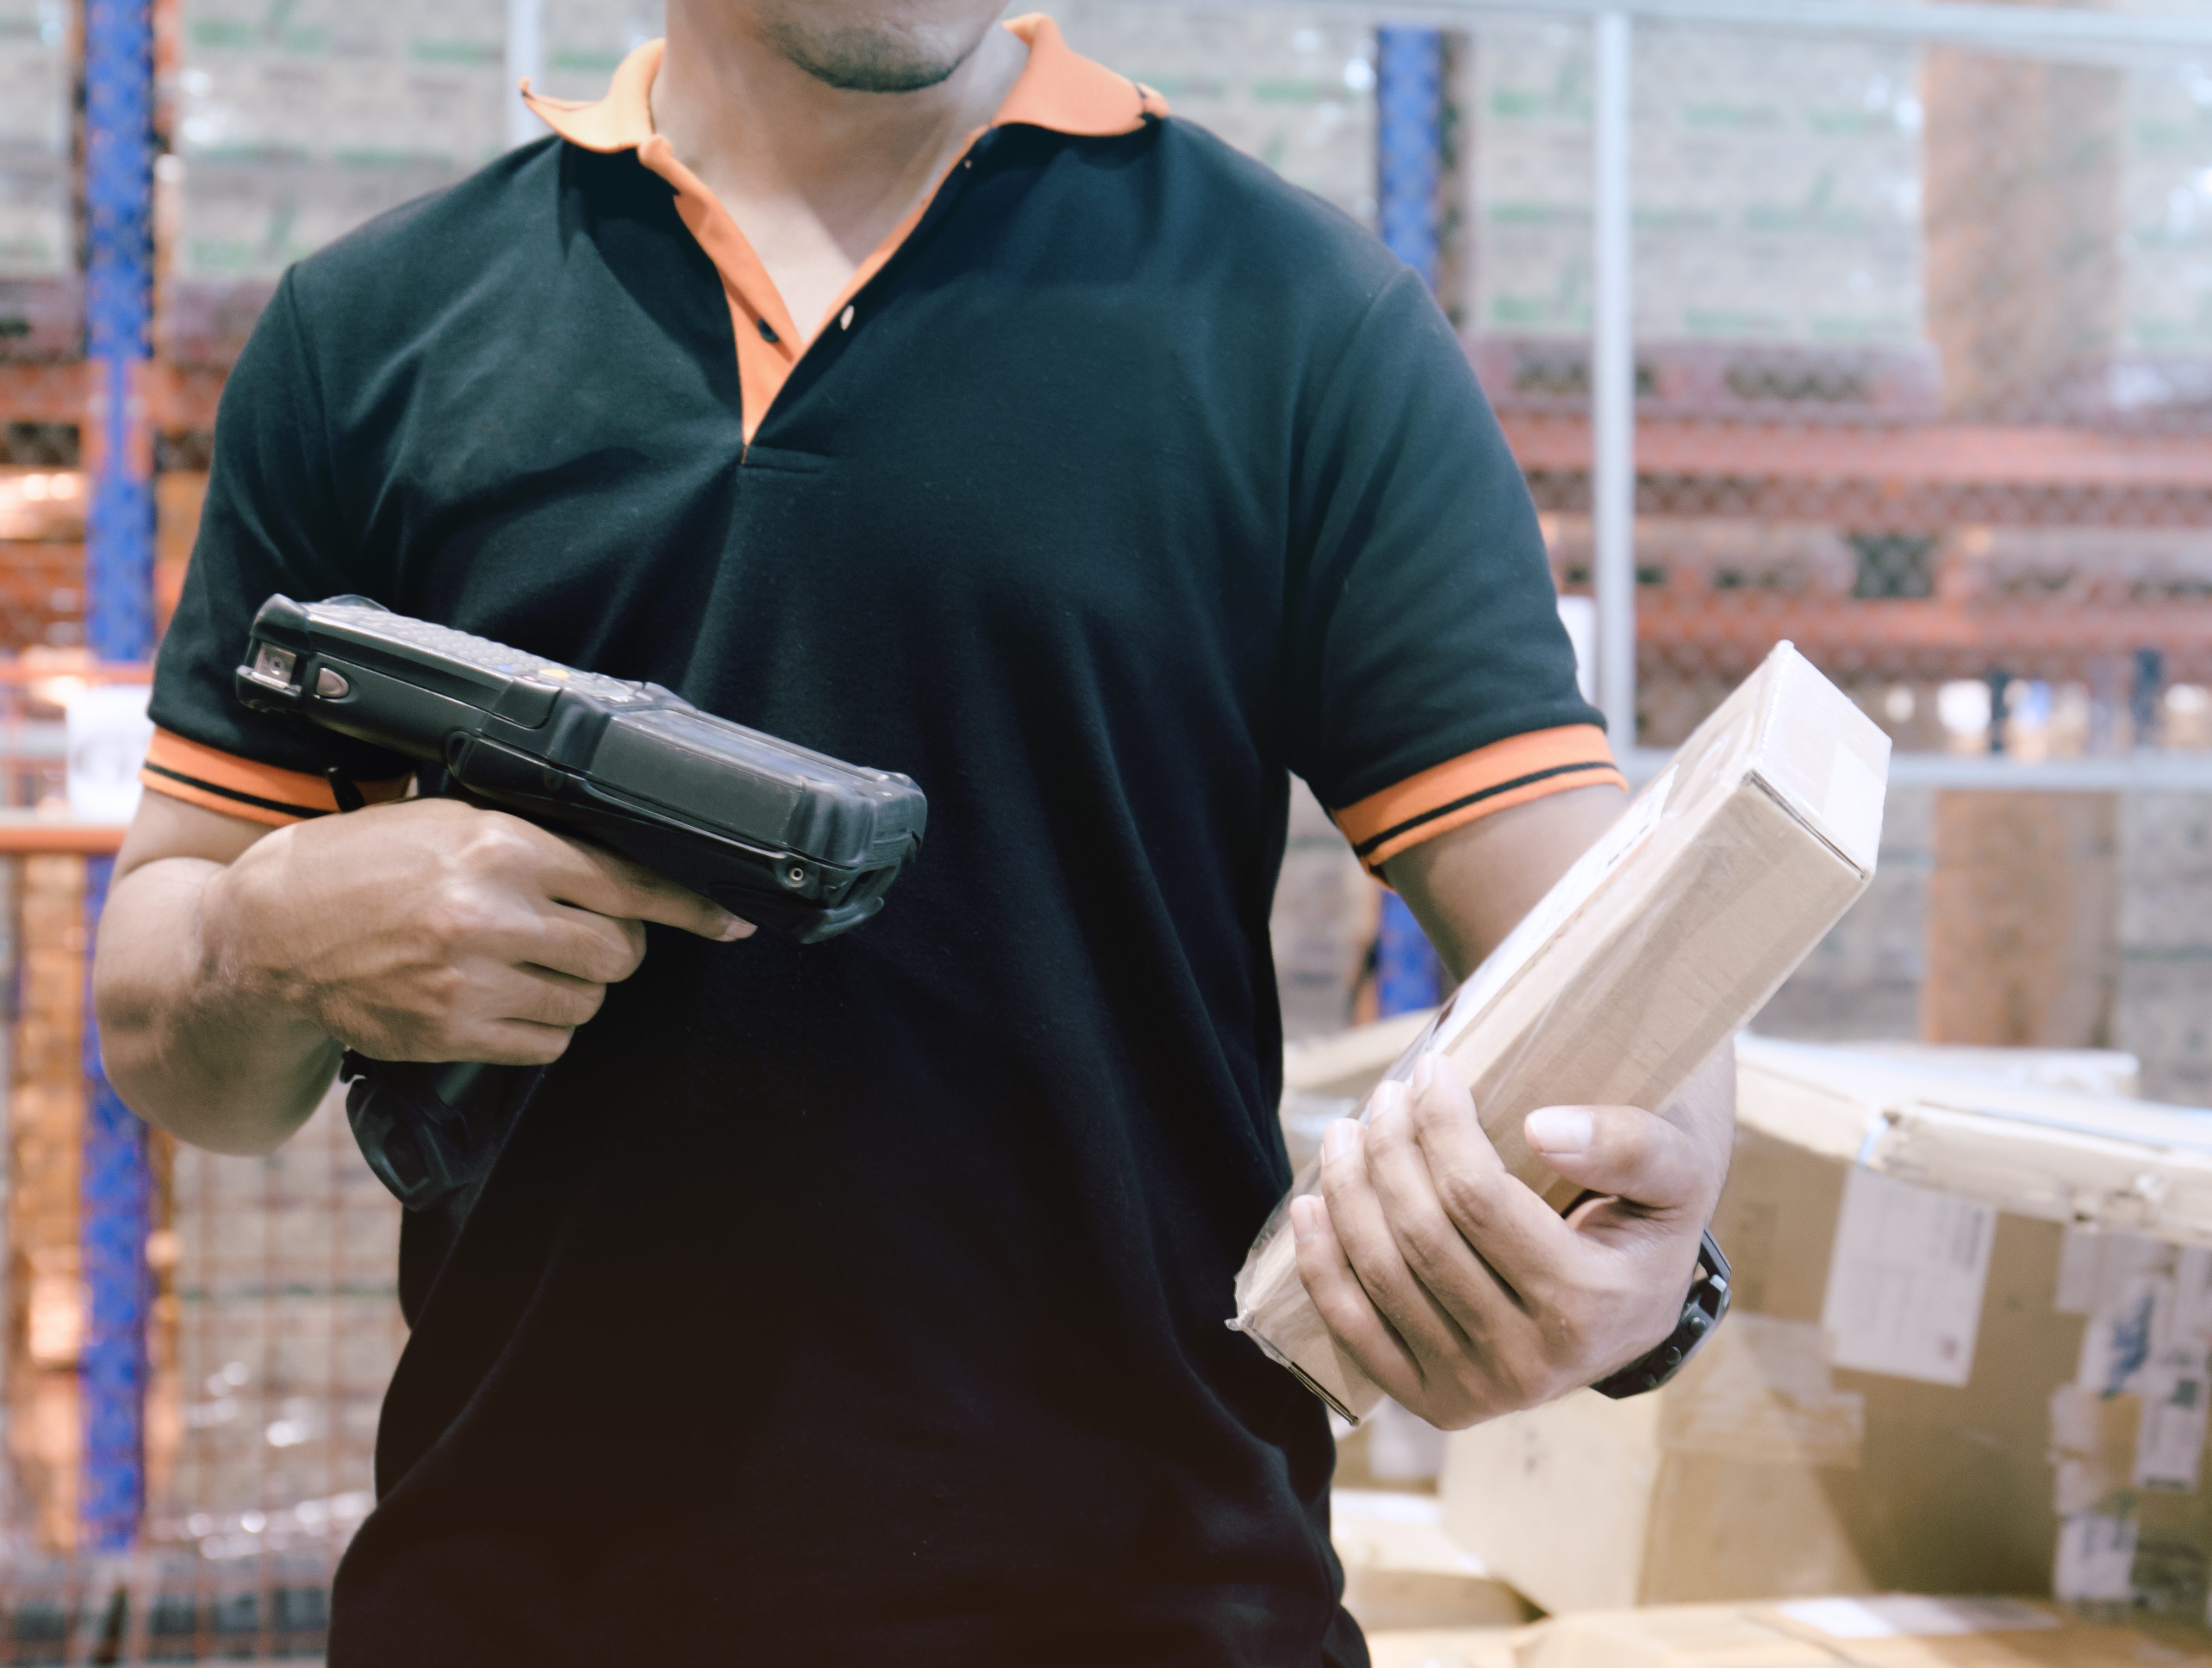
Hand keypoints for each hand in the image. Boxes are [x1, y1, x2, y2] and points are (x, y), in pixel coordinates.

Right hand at [204, 796, 749, 1066]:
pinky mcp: (453, 1032)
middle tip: (572, 934)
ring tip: (518, 961)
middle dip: (611, 947)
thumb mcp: (452, 822)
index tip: (733, 920)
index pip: (629, 882)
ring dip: (571, 987)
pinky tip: (499, 998)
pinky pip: (548, 1042)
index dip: (689, 906)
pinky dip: (540, 1026)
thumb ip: (539, 845)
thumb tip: (631, 875)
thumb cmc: (365, 865)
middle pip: (619, 951)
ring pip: (588, 1001)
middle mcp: (492, 913)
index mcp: (500, 846)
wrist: (268, 933)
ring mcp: (472, 980)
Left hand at [1289, 1044, 1732, 1428]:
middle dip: (1389, 1149)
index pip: (1479, 1198)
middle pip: (1422, 1234)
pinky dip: (1322, 1267)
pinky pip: (1356, 1333)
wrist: (1634, 1311)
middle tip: (1385, 1094)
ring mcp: (1477, 1392)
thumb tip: (1543, 1129)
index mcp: (1589, 1305)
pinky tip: (1309, 1207)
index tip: (1432, 1069)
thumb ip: (1632, 1144)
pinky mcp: (1434, 1404)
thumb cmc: (1647, 1224)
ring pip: (1381, 1276)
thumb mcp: (1678, 1175)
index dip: (1442, 1124)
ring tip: (1347, 1132)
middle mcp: (1530, 1363)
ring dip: (1348, 1192)